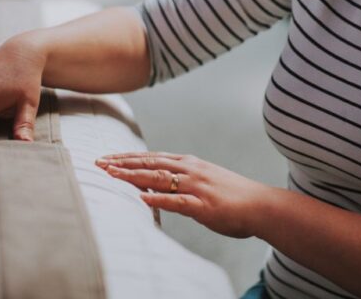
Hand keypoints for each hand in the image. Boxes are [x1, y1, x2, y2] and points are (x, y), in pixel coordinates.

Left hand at [95, 152, 272, 237]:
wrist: (262, 205)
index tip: (106, 158)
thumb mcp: (205, 182)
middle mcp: (190, 170)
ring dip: (132, 176)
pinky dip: (158, 199)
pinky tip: (141, 199)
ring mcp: (197, 186)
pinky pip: (177, 201)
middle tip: (98, 162)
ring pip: (158, 177)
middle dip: (122, 162)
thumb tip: (157, 186)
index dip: (127, 157)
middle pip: (150, 162)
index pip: (152, 156)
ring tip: (110, 175)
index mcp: (190, 164)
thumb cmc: (234, 197)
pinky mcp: (204, 205)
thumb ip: (182, 182)